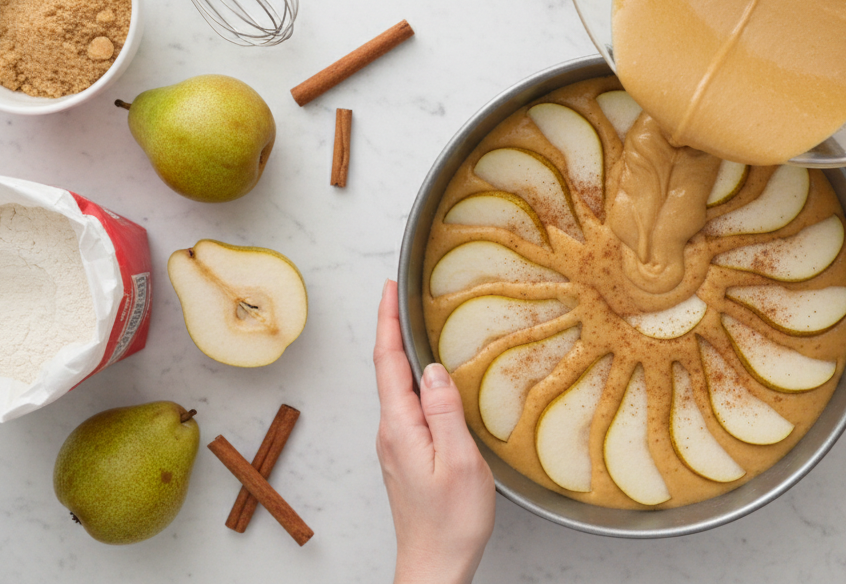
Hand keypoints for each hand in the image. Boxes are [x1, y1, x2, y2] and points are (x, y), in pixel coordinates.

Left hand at [374, 280, 495, 583]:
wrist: (435, 565)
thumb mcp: (459, 461)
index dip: (387, 321)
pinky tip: (431, 378)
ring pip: (399, 388)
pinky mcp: (406, 456)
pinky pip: (409, 406)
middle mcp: (391, 432)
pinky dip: (415, 381)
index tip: (389, 288)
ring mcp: (396, 445)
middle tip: (403, 295)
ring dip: (404, 354)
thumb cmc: (451, 522)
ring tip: (416, 325)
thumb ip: (444, 410)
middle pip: (388, 369)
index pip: (388, 362)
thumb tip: (431, 368)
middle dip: (393, 329)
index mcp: (400, 427)